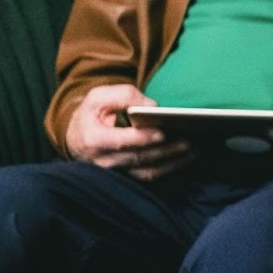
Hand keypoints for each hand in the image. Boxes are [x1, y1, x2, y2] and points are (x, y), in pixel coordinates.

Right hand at [64, 84, 193, 180]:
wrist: (78, 136)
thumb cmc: (91, 113)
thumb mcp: (99, 97)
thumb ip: (124, 96)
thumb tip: (152, 106)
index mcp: (94, 139)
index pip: (121, 142)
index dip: (142, 139)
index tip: (162, 132)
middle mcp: (103, 160)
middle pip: (139, 157)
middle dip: (166, 150)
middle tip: (189, 140)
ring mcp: (115, 172)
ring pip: (147, 171)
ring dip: (173, 162)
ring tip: (194, 149)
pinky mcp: (126, 176)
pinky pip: (150, 176)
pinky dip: (170, 168)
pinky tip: (187, 158)